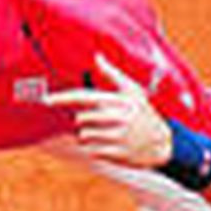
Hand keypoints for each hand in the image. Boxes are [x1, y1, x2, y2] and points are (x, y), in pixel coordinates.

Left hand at [44, 53, 172, 168]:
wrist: (163, 144)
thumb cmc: (145, 115)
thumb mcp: (134, 92)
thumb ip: (113, 74)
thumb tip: (97, 56)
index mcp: (118, 101)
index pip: (84, 97)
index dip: (63, 98)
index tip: (47, 99)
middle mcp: (117, 118)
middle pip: (81, 119)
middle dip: (85, 121)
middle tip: (100, 122)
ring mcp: (117, 137)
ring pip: (84, 135)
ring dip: (89, 136)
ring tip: (107, 134)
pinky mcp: (116, 153)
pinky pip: (91, 150)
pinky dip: (95, 149)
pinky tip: (111, 145)